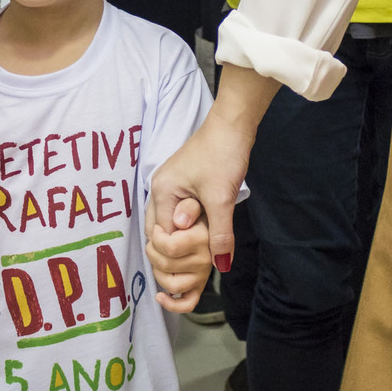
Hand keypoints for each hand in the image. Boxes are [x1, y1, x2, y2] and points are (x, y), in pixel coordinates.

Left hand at [145, 199, 211, 312]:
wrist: (207, 207)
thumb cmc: (193, 202)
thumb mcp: (190, 197)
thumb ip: (187, 207)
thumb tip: (179, 224)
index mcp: (204, 237)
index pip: (169, 247)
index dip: (156, 237)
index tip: (158, 225)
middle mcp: (207, 258)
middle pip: (165, 265)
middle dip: (152, 251)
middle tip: (155, 238)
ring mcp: (204, 273)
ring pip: (172, 285)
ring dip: (157, 272)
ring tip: (158, 255)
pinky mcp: (200, 283)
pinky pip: (188, 303)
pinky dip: (172, 304)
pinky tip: (160, 295)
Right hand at [148, 110, 251, 271]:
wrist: (232, 125)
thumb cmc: (223, 155)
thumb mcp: (221, 199)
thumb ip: (219, 234)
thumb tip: (220, 265)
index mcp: (161, 192)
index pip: (162, 236)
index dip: (180, 251)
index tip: (201, 257)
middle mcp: (159, 190)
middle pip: (159, 232)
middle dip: (177, 247)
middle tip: (202, 254)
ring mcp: (170, 186)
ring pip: (169, 222)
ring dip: (185, 236)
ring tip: (205, 242)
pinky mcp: (182, 184)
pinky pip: (178, 212)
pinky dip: (190, 224)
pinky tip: (205, 228)